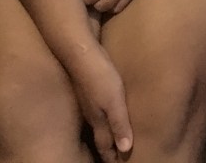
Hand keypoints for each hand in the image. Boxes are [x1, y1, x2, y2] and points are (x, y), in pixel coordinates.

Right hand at [65, 47, 132, 161]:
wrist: (80, 52)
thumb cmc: (100, 77)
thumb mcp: (113, 102)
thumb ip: (119, 124)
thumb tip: (125, 149)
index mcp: (98, 119)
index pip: (104, 145)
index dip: (110, 156)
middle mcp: (91, 113)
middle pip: (100, 136)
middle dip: (107, 147)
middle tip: (114, 156)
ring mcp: (88, 100)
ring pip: (98, 122)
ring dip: (106, 131)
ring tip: (113, 138)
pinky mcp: (89, 87)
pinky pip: (98, 107)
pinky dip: (104, 115)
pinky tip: (107, 109)